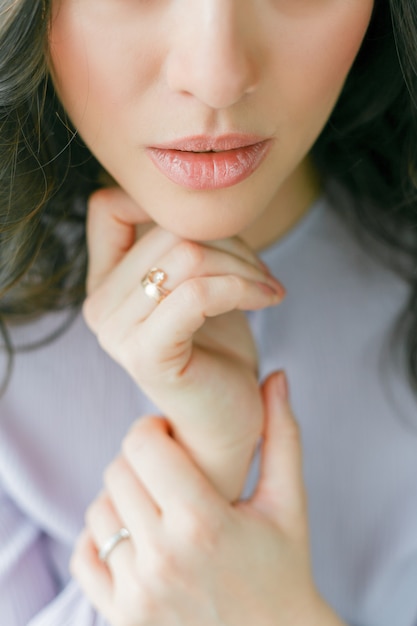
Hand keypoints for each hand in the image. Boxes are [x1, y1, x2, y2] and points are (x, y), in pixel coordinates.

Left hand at [71, 372, 343, 625]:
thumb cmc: (284, 570)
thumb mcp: (289, 502)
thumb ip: (282, 436)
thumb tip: (278, 376)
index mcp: (204, 520)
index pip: (142, 444)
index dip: (153, 428)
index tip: (171, 437)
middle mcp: (164, 556)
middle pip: (118, 471)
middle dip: (140, 459)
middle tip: (168, 470)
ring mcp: (138, 591)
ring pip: (98, 509)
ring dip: (122, 496)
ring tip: (156, 504)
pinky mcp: (122, 617)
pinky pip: (83, 555)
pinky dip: (100, 538)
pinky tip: (134, 535)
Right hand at [83, 187, 285, 498]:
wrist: (227, 419)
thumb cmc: (217, 349)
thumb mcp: (197, 283)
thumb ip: (183, 244)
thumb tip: (198, 196)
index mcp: (105, 282)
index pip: (108, 206)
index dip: (164, 204)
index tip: (217, 234)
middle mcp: (100, 305)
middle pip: (167, 228)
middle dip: (230, 241)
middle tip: (262, 272)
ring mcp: (118, 332)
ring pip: (187, 255)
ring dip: (244, 265)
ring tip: (268, 287)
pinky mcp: (148, 355)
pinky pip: (198, 292)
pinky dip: (243, 287)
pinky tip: (270, 299)